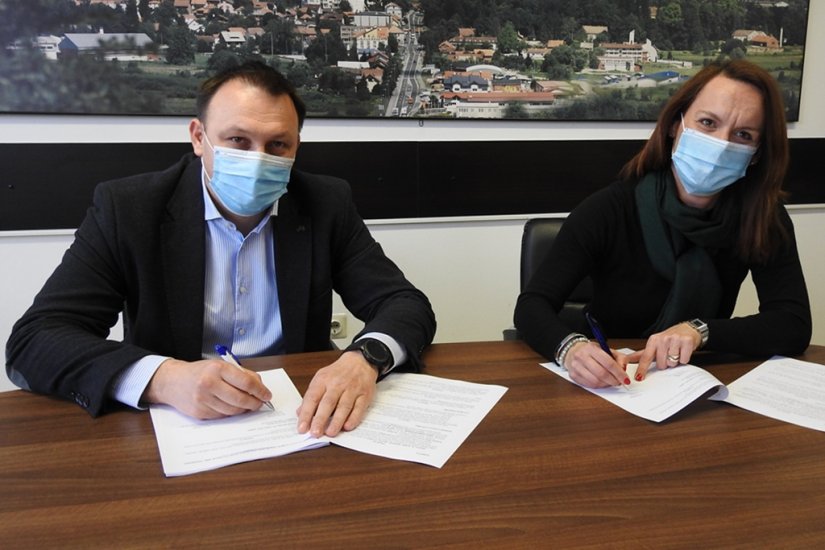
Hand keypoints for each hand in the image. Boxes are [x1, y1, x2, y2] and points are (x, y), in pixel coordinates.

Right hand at [144, 358, 272, 418]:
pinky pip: (222, 416)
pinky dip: (231, 413)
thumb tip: (260, 387)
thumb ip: (241, 374)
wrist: (172, 382)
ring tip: (248, 405)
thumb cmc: (200, 372)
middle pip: (240, 399)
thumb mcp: (220, 366)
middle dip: (255, 403)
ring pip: (233, 410)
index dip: (260, 390)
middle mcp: (209, 384)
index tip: (267, 395)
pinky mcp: (199, 413)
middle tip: (260, 403)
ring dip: (244, 409)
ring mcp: (203, 400)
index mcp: (217, 369)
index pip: (246, 382)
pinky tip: (232, 407)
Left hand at [296, 351, 377, 437]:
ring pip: (344, 407)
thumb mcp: (320, 379)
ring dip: (336, 421)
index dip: (306, 414)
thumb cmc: (338, 373)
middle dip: (320, 419)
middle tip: (315, 433)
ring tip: (330, 433)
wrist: (360, 361)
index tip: (302, 428)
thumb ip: (311, 396)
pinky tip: (347, 427)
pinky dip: (353, 418)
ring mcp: (352, 389)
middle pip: (328, 403)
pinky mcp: (364, 395)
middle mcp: (337, 384)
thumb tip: (300, 413)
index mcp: (323, 380)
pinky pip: (359, 408)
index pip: (312, 398)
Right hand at [565, 341, 629, 388]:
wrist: (573, 351)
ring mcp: (576, 367)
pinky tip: (602, 382)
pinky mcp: (573, 375)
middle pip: (601, 373)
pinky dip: (599, 386)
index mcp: (591, 348)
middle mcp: (582, 356)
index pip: (608, 363)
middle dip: (613, 380)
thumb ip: (619, 358)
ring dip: (606, 384)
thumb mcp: (606, 349)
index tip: (626, 379)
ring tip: (610, 381)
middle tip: (619, 382)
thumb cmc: (591, 351)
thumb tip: (623, 369)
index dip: (619, 373)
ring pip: (595, 381)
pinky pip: (589, 385)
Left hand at [626, 322, 701, 380]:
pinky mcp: (686, 341)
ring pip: (672, 363)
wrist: (688, 329)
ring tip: (676, 352)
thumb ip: (643, 354)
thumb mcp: (655, 344)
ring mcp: (675, 339)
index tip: (638, 377)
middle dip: (665, 363)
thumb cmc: (670, 338)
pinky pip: (683, 360)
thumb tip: (628, 360)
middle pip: (661, 364)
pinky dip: (684, 359)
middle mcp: (663, 339)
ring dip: (675, 361)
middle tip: (668, 355)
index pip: (645, 357)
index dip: (642, 369)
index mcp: (653, 340)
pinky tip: (683, 351)